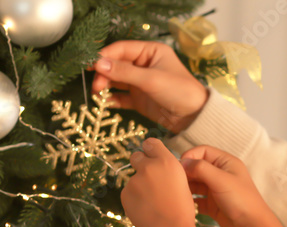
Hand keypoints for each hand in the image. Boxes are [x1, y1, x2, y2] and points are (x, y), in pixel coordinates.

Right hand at [91, 41, 208, 133]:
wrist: (194, 118)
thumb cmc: (179, 91)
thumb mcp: (151, 79)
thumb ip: (124, 72)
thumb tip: (98, 63)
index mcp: (150, 52)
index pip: (122, 49)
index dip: (105, 56)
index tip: (91, 65)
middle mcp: (144, 64)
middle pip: (116, 65)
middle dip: (104, 74)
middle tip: (96, 86)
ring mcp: (141, 82)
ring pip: (116, 81)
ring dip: (106, 86)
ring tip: (98, 94)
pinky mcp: (139, 99)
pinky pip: (121, 97)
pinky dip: (112, 99)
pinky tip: (105, 103)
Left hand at [121, 138, 197, 226]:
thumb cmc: (182, 209)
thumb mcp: (182, 183)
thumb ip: (167, 170)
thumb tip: (157, 166)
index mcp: (167, 162)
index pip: (151, 143)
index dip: (150, 149)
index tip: (150, 155)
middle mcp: (149, 167)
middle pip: (136, 156)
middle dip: (140, 164)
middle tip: (149, 179)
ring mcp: (134, 180)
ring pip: (134, 178)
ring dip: (140, 186)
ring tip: (153, 203)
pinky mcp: (125, 193)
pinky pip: (129, 192)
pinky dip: (135, 199)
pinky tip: (146, 209)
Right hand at [180, 146, 286, 226]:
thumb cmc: (241, 200)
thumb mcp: (221, 179)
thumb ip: (201, 168)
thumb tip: (182, 162)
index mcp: (226, 163)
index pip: (203, 151)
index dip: (190, 156)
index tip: (179, 167)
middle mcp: (220, 174)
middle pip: (197, 167)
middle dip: (185, 172)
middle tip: (175, 181)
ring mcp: (215, 189)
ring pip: (195, 183)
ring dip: (186, 186)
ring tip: (176, 192)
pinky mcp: (212, 205)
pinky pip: (196, 198)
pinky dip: (189, 200)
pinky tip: (183, 203)